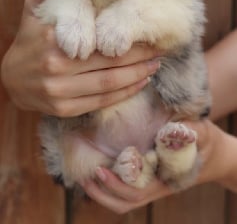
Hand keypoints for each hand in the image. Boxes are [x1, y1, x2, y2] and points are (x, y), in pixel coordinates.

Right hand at [1, 0, 159, 116]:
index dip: (128, 39)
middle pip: (109, 63)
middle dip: (140, 58)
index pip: (99, 39)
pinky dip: (124, 93)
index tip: (149, 34)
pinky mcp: (64, 108)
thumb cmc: (28, 40)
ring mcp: (60, 92)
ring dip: (137, 76)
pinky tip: (139, 83)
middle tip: (160, 51)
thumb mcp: (31, 10)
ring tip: (155, 66)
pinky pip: (101, 102)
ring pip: (109, 84)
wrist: (11, 79)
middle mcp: (57, 67)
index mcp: (53, 40)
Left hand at [83, 119, 230, 213]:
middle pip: (126, 201)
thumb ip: (194, 131)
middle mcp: (155, 185)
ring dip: (101, 191)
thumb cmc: (204, 142)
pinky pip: (125, 188)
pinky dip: (108, 184)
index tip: (101, 169)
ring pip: (123, 200)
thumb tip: (178, 128)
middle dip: (103, 191)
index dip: (118, 185)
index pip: (138, 191)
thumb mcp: (203, 133)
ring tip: (84, 174)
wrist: (210, 153)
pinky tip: (95, 167)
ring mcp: (149, 184)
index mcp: (165, 179)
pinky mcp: (145, 177)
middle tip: (86, 173)